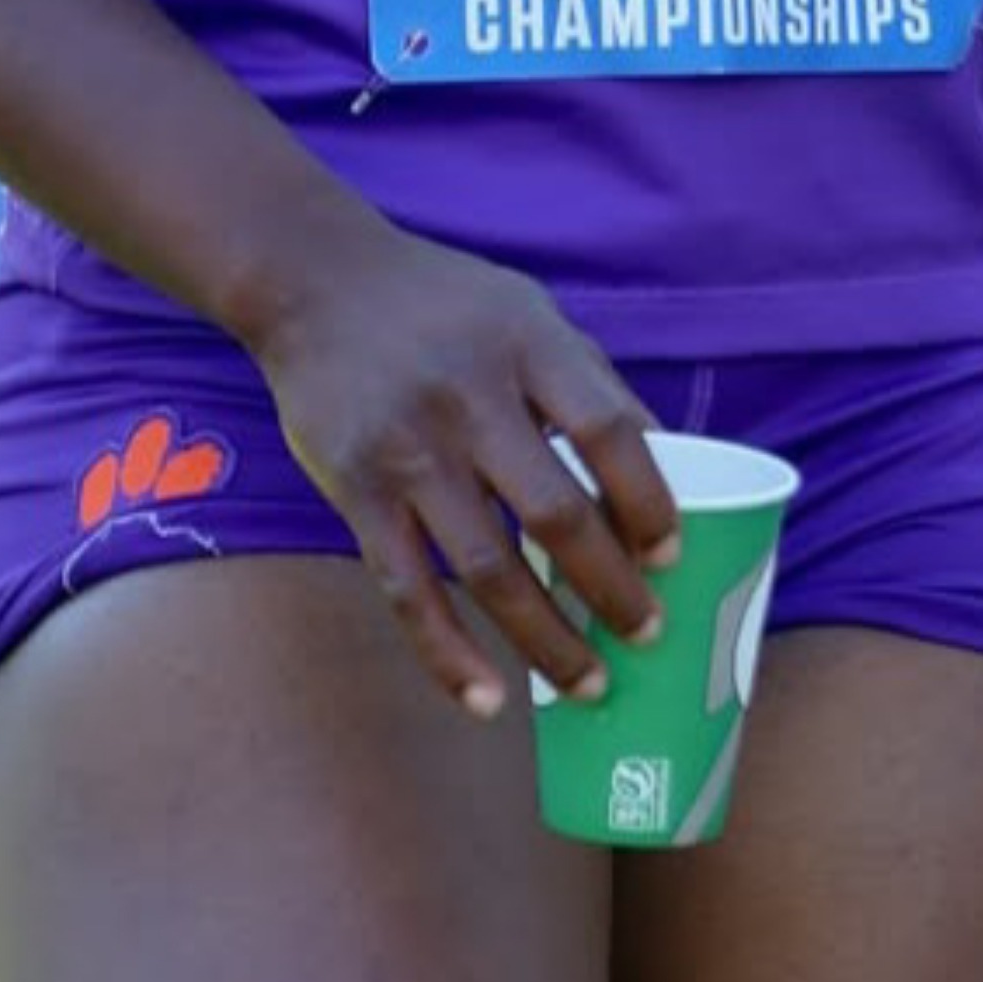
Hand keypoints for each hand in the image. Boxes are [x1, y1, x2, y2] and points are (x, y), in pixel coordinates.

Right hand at [254, 223, 680, 719]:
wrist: (310, 280)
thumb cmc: (439, 302)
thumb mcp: (525, 313)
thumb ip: (590, 382)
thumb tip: (671, 470)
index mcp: (523, 344)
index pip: (609, 433)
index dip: (650, 503)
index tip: (672, 554)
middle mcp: (466, 397)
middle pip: (557, 514)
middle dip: (612, 591)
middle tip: (648, 635)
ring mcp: (406, 449)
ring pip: (488, 569)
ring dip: (547, 640)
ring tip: (590, 684)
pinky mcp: (355, 490)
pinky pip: (407, 589)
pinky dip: (448, 654)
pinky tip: (488, 701)